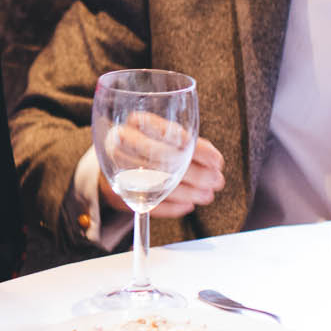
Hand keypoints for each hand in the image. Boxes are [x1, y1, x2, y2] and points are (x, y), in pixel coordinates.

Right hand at [83, 115, 223, 221]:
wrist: (113, 161)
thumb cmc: (145, 144)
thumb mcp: (163, 134)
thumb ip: (188, 142)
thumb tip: (213, 158)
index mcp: (135, 123)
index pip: (169, 134)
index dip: (196, 149)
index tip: (216, 161)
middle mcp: (120, 144)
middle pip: (163, 161)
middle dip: (195, 173)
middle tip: (216, 180)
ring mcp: (116, 171)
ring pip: (157, 184)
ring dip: (188, 192)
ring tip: (207, 194)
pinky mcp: (117, 193)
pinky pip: (148, 203)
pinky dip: (172, 207)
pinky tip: (188, 204)